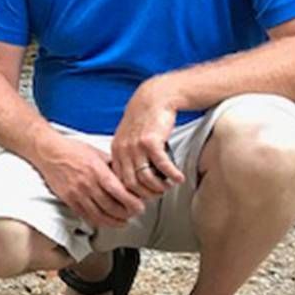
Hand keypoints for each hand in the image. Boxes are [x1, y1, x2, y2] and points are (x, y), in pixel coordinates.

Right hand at [36, 133, 145, 228]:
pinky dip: (98, 222)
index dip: (133, 203)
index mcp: (98, 171)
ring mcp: (77, 194)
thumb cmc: (72, 150)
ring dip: (114, 222)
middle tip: (134, 214)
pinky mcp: (68, 200)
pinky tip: (105, 221)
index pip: (120, 193)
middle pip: (112, 207)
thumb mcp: (97, 153)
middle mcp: (88, 184)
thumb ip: (112, 166)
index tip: (140, 206)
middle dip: (127, 214)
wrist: (49, 152)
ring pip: (99, 216)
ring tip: (122, 222)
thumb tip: (127, 177)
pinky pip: (85, 216)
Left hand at [111, 78, 184, 199]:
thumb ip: (128, 155)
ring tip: (169, 186)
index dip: (132, 192)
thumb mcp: (129, 137)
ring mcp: (135, 146)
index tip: (144, 196)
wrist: (154, 98)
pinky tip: (179, 178)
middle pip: (132, 184)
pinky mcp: (151, 142)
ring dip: (160, 187)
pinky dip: (171, 175)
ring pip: (146, 178)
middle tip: (159, 194)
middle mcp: (123, 150)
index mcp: (116, 150)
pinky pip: (162, 166)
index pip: (119, 181)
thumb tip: (133, 178)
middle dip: (147, 194)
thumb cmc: (145, 119)